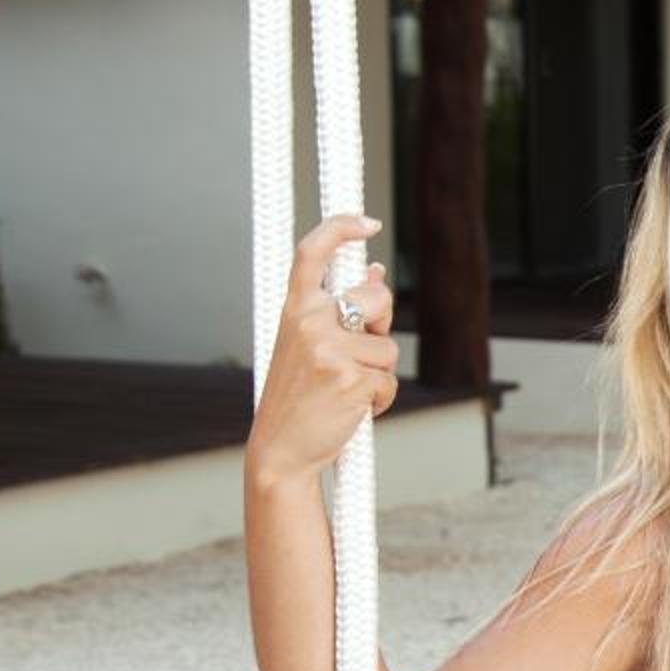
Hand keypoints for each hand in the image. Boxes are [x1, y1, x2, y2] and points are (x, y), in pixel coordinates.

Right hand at [248, 213, 397, 488]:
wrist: (281, 448)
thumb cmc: (298, 396)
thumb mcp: (309, 345)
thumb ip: (341, 309)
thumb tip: (375, 271)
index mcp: (294, 309)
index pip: (312, 253)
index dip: (341, 227)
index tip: (368, 222)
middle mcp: (308, 322)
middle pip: (376, 297)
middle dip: (383, 322)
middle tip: (361, 351)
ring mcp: (328, 349)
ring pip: (388, 347)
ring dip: (379, 372)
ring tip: (346, 390)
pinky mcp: (350, 378)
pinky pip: (388, 381)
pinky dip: (380, 399)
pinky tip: (352, 409)